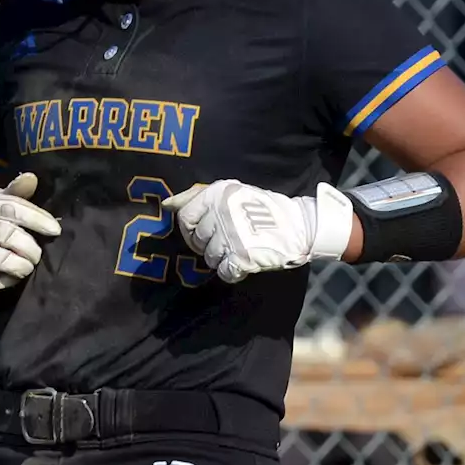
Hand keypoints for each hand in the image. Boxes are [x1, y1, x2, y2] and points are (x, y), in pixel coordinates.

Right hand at [0, 172, 59, 292]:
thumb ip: (14, 193)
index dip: (36, 218)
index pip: (11, 207)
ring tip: (28, 267)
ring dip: (18, 265)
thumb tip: (32, 177)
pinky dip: (4, 281)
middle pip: (5, 233)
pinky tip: (13, 279)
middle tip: (39, 255)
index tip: (55, 230)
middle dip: (28, 246)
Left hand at [164, 179, 353, 284]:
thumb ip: (197, 197)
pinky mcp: (242, 256)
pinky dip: (232, 272)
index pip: (185, 217)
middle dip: (209, 246)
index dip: (190, 231)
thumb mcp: (230, 192)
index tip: (203, 234)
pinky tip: (243, 264)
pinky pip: (224, 273)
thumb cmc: (261, 208)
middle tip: (227, 242)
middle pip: (198, 241)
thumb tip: (166, 205)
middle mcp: (221, 212)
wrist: (298, 225)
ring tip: (239, 250)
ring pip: (209, 259)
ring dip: (222, 259)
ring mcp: (231, 235)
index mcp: (217, 194)